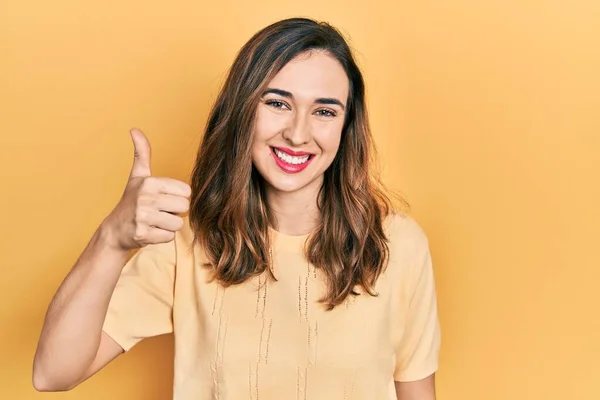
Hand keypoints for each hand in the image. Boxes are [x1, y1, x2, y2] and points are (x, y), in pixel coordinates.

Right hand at [102, 128, 191, 250]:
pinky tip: (150, 232)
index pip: (186, 192)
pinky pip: (169, 237)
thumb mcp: (137, 176)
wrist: (114, 230)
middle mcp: (145, 198)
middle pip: (184, 208)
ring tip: (154, 222)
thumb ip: (142, 153)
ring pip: (178, 224)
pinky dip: (162, 237)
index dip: (177, 197)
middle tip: (158, 211)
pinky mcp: (143, 235)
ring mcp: (143, 217)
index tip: (162, 198)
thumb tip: (135, 129)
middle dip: (174, 212)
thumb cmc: (131, 201)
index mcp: (149, 182)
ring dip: (168, 225)